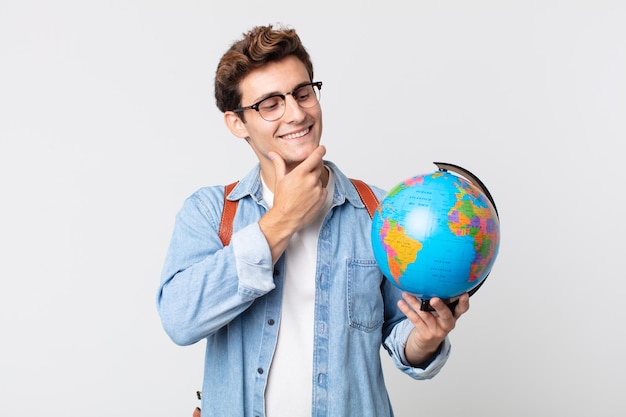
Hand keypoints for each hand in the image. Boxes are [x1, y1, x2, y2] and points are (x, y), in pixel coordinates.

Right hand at [259, 145, 327, 261]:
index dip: (320, 151)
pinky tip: (307, 197)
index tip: (322, 148)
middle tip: (302, 179)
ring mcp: (317, 189)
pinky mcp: (322, 198)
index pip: (315, 156)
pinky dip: (317, 192)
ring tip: (302, 191)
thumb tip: (273, 153)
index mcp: (300, 173)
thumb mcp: (279, 180)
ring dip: (313, 182)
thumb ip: (279, 164)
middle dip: (311, 171)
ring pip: (319, 180)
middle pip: (317, 168)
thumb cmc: (282, 200)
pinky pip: (322, 190)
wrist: (286, 218)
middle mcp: (311, 180)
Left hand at [398, 292, 469, 366]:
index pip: (462, 309)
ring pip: (425, 315)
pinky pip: (415, 320)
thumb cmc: (435, 320)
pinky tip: (401, 302)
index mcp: (453, 315)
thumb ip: (441, 299)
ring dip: (415, 303)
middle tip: (434, 299)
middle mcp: (447, 324)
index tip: (464, 294)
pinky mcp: (425, 334)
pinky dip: (407, 310)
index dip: (464, 302)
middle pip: (445, 315)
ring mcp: (436, 330)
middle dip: (440, 306)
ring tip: (406, 293)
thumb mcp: (441, 311)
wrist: (427, 342)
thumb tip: (432, 277)